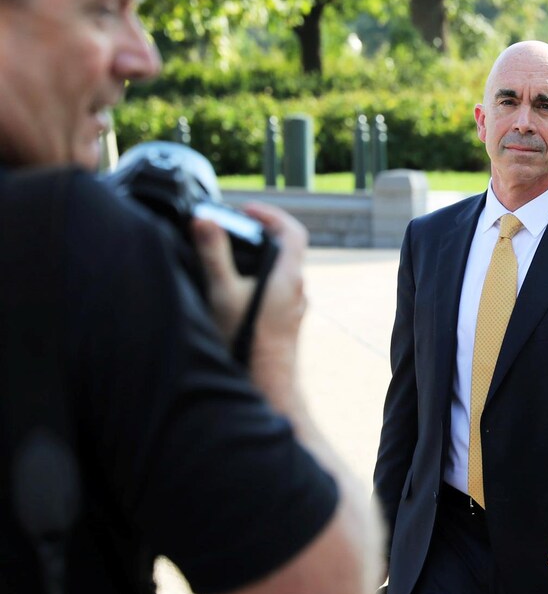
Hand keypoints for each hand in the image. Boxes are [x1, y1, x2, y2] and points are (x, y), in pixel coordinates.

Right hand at [192, 202, 307, 367]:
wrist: (267, 383)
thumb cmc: (248, 340)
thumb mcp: (223, 291)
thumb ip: (213, 254)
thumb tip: (204, 220)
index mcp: (289, 275)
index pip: (293, 230)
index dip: (271, 214)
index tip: (247, 210)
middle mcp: (297, 289)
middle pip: (286, 249)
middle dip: (261, 234)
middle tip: (235, 228)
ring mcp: (294, 306)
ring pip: (281, 272)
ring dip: (259, 258)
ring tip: (231, 255)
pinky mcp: (286, 321)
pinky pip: (276, 291)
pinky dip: (259, 280)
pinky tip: (236, 290)